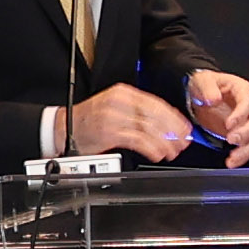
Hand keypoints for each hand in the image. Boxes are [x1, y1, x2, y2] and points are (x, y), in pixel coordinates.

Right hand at [64, 84, 192, 163]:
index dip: (174, 118)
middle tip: (182, 143)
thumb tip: (166, 125)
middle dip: (173, 131)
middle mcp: (120, 101)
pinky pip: (137, 140)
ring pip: (149, 129)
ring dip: (164, 143)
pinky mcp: (109, 131)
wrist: (62, 128)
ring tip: (171, 152)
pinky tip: (157, 154)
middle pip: (156, 115)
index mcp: (123, 93)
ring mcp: (114, 116)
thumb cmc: (90, 120)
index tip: (185, 129)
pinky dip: (151, 148)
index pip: (156, 103)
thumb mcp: (115, 108)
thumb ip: (138, 113)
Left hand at [184, 68, 248, 159]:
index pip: (248, 102)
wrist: (201, 93)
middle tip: (232, 140)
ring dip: (248, 149)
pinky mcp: (244, 132)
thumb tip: (213, 99)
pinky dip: (243, 155)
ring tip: (233, 158)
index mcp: (242, 90)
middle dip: (247, 132)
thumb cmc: (206, 85)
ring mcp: (248, 120)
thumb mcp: (202, 80)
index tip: (229, 124)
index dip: (240, 114)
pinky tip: (233, 161)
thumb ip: (207, 88)